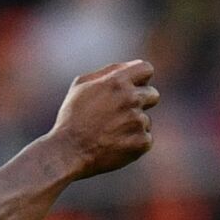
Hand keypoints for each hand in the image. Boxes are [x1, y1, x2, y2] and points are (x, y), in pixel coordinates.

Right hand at [47, 60, 159, 179]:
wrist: (67, 153)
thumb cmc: (71, 119)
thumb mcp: (80, 88)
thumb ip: (107, 73)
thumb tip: (129, 66)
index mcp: (116, 82)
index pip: (146, 69)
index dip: (140, 78)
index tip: (133, 88)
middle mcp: (131, 99)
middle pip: (152, 94)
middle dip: (140, 103)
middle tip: (118, 115)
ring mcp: (138, 121)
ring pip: (146, 120)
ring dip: (132, 126)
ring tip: (108, 134)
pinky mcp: (142, 141)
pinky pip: (145, 139)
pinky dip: (132, 143)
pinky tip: (114, 146)